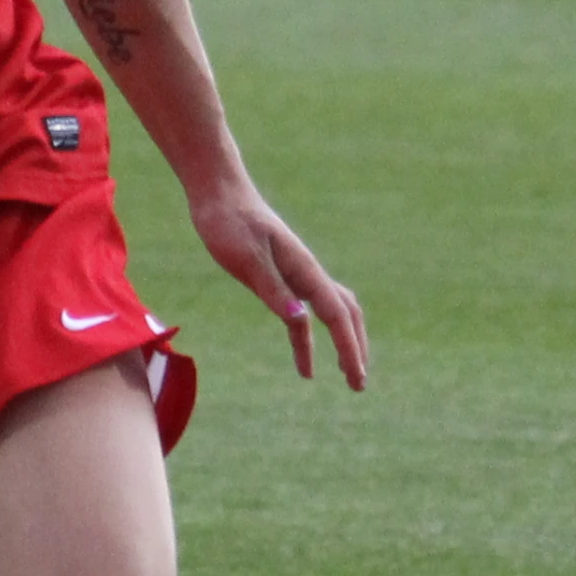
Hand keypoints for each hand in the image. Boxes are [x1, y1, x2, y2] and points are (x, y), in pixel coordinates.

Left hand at [187, 180, 366, 389]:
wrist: (218, 192)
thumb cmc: (229, 222)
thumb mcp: (247, 259)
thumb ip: (273, 289)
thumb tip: (301, 320)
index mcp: (303, 269)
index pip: (335, 315)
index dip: (348, 347)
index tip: (356, 377)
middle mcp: (306, 272)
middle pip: (344, 314)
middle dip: (355, 348)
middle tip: (358, 384)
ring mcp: (294, 272)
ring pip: (330, 311)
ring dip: (338, 342)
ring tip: (343, 372)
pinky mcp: (278, 273)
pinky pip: (303, 308)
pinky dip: (306, 333)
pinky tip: (302, 350)